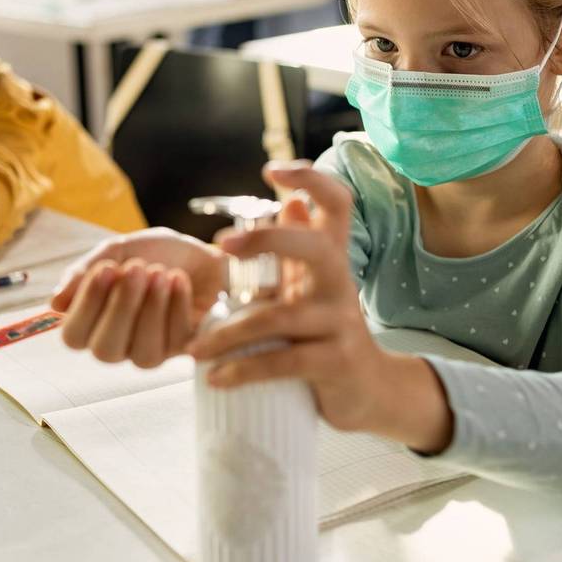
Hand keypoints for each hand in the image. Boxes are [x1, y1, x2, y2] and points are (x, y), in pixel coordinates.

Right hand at [50, 228, 227, 367]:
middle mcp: (119, 344)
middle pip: (105, 352)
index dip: (87, 305)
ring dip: (152, 309)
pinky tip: (179, 279)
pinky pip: (176, 341)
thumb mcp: (117, 250)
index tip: (106, 269)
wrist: (201, 251)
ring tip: (160, 272)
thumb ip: (85, 272)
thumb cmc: (155, 253)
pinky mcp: (185, 349)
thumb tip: (54, 303)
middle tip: (137, 268)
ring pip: (144, 355)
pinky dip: (176, 305)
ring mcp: (152, 350)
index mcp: (93, 323)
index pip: (74, 336)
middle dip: (121, 307)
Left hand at [186, 162, 453, 451]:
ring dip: (227, 334)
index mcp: (332, 259)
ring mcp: (340, 322)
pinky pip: (282, 362)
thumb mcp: (313, 288)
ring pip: (279, 317)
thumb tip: (289, 201)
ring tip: (193, 349)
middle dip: (268, 240)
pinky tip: (215, 377)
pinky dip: (242, 370)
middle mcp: (340, 283)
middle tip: (222, 245)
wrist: (369, 391)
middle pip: (313, 246)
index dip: (311, 180)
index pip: (337, 204)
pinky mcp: (335, 361)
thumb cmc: (327, 333)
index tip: (271, 171)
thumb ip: (298, 251)